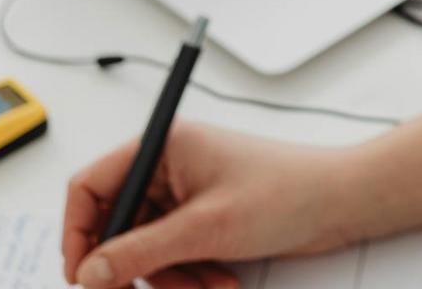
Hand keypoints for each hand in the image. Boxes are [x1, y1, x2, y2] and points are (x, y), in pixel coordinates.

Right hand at [62, 121, 362, 288]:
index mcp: (164, 147)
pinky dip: (190, 274)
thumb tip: (89, 272)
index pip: (92, 186)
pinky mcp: (205, 219)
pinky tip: (220, 281)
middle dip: (135, 266)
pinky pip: (175, 255)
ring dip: (171, 276)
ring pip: (147, 249)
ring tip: (208, 285)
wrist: (343, 203)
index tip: (83, 277)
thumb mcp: (205, 228)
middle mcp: (171, 167)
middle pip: (118, 226)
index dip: (78, 233)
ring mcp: (188, 194)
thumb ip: (140, 251)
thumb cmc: (287, 191)